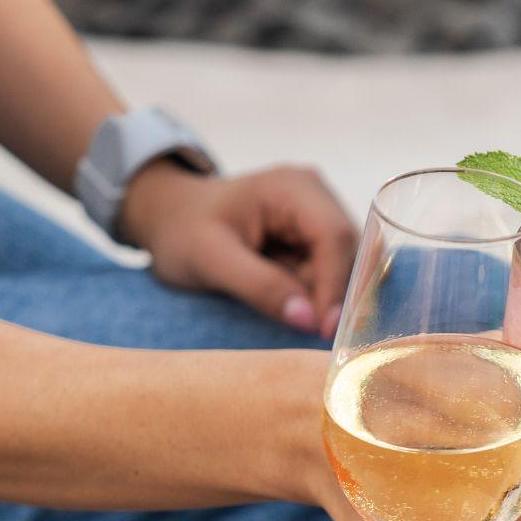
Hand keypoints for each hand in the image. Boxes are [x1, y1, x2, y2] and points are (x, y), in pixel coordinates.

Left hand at [121, 159, 355, 338]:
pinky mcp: (313, 241)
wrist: (170, 219)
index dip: (337, 285)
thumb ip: (259, 286)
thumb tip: (308, 320)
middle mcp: (316, 196)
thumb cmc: (183, 231)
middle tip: (313, 333)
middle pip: (350, 252)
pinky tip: (291, 304)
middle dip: (335, 295)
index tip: (324, 330)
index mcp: (293, 187)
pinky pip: (330, 275)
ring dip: (323, 297)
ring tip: (286, 309)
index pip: (334, 236)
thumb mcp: (210, 259)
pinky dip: (316, 296)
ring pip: (346, 267)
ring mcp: (318, 217)